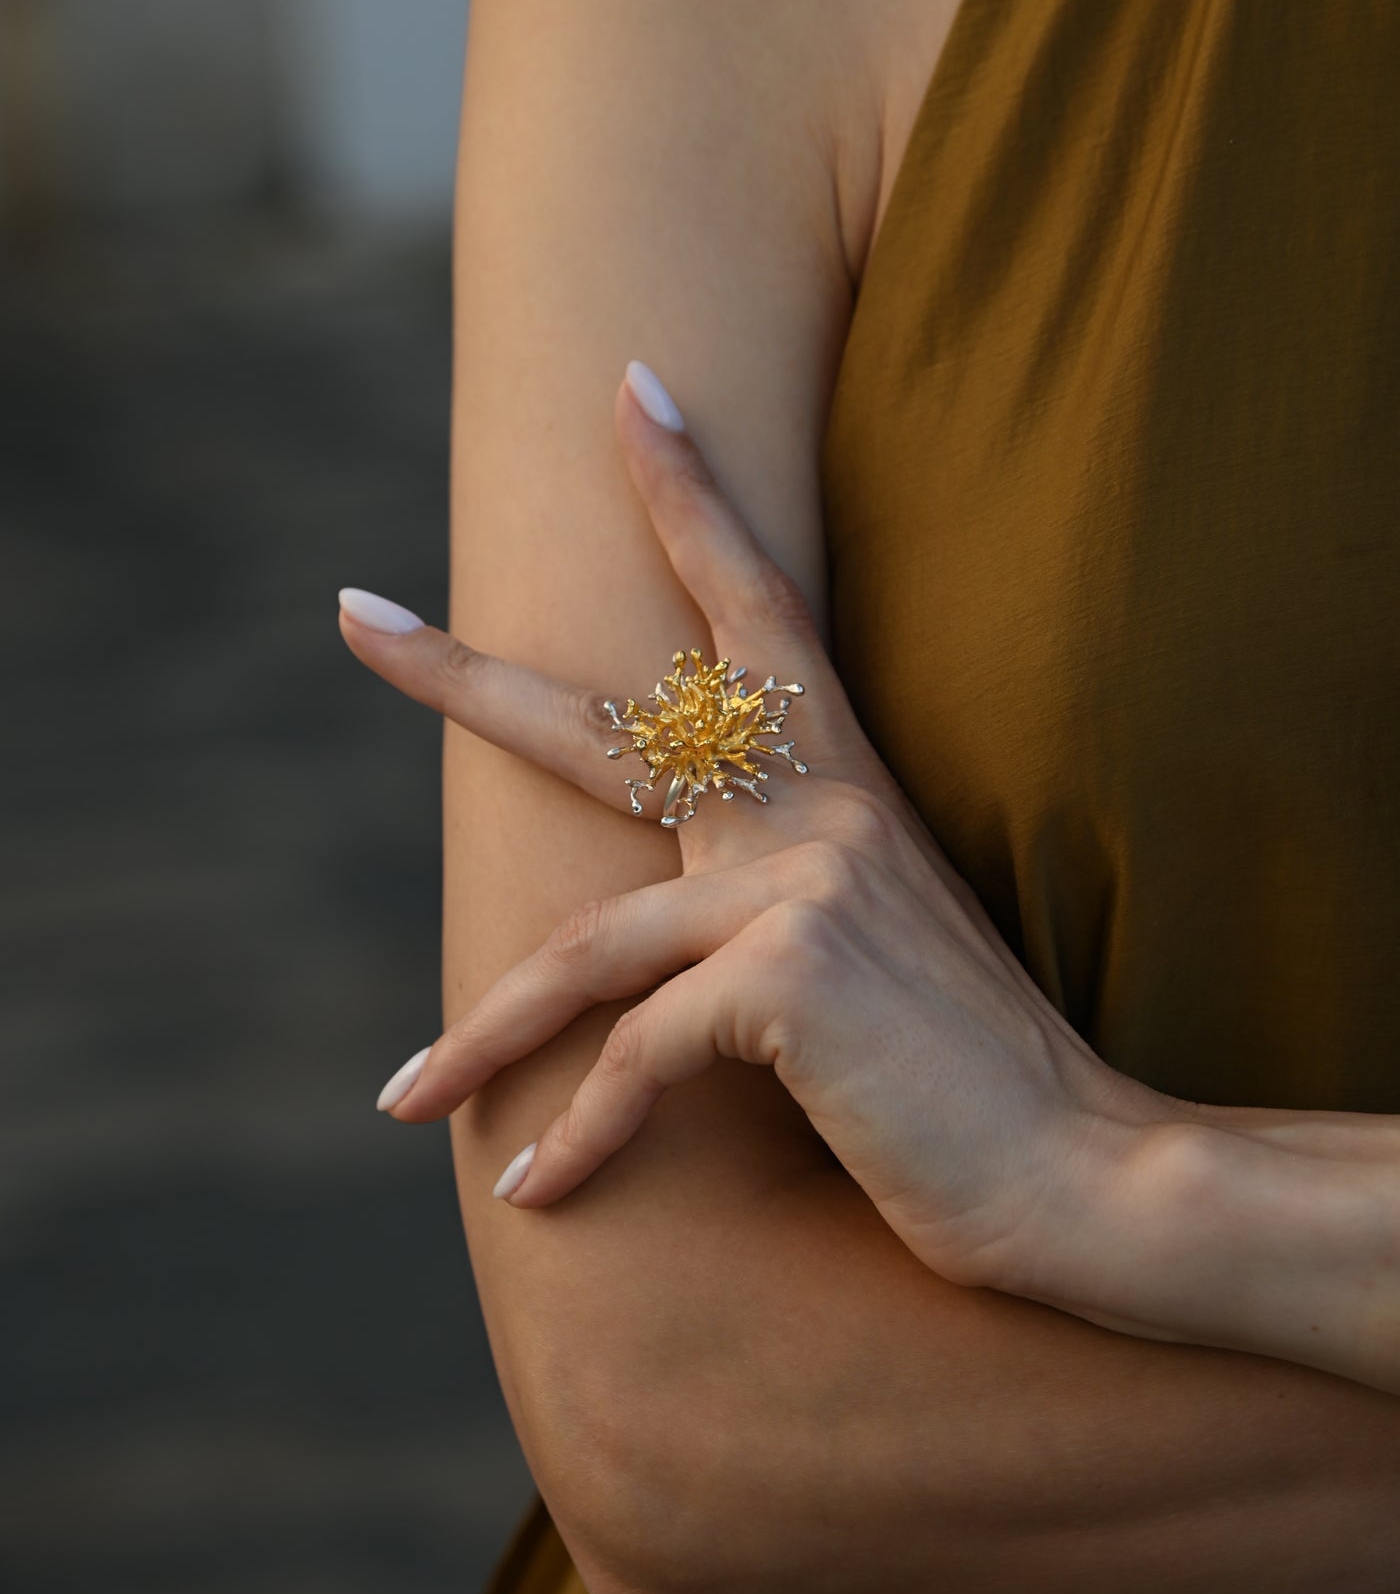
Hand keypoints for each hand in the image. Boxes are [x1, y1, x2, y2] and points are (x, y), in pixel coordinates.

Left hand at [338, 363, 1165, 1302]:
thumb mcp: (869, 948)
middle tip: (356, 618)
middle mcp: (813, 809)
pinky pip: (633, 1055)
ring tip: (398, 1100)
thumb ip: (775, 902)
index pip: (751, 605)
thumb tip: (662, 930)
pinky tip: (535, 1196)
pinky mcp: (786, 977)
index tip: (632, 397)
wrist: (1085, 1164)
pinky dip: (578, 1136)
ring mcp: (798, 882)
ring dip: (478, 1037)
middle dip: (465, 676)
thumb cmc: (967, 1069)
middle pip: (604, 724)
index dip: (691, 496)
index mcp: (838, 784)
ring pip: (580, 947)